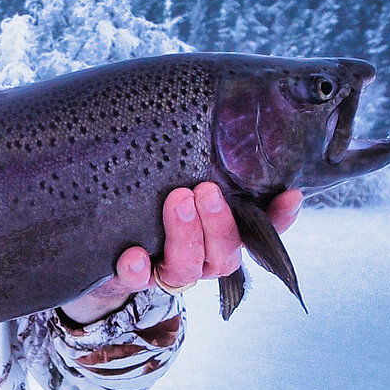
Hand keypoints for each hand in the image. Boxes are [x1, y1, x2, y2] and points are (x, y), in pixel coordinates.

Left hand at [58, 183, 301, 323]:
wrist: (100, 246)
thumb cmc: (151, 199)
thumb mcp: (177, 175)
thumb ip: (201, 159)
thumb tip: (217, 109)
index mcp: (220, 234)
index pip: (261, 231)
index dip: (279, 218)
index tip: (290, 193)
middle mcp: (200, 257)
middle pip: (225, 254)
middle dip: (219, 222)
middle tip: (206, 189)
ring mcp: (166, 270)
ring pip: (189, 268)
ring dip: (186, 235)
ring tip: (178, 200)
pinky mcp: (131, 278)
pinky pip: (137, 280)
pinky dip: (137, 269)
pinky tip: (133, 255)